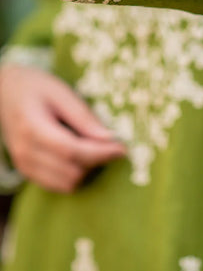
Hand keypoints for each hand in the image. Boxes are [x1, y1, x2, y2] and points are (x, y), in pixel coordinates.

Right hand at [0, 65, 126, 192]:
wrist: (5, 91)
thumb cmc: (35, 86)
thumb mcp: (61, 92)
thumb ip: (83, 116)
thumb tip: (109, 138)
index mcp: (33, 128)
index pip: (72, 151)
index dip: (101, 153)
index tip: (123, 148)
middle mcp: (25, 152)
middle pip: (72, 171)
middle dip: (96, 160)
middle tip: (110, 143)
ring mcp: (23, 165)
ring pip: (66, 183)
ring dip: (86, 169)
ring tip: (93, 147)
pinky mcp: (26, 171)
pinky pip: (57, 184)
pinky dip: (74, 174)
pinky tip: (80, 154)